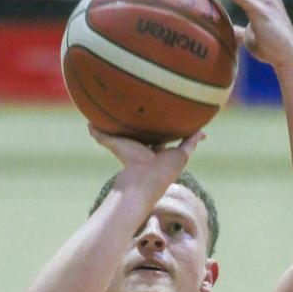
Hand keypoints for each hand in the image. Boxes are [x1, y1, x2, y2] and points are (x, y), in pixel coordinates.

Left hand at [88, 125, 204, 181]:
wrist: (142, 176)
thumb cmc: (128, 161)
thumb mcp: (114, 143)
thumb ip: (101, 135)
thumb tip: (88, 125)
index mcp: (148, 149)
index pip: (152, 136)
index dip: (154, 127)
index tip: (155, 116)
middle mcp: (162, 151)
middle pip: (169, 137)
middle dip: (173, 128)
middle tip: (177, 114)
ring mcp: (173, 154)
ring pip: (184, 140)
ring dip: (189, 132)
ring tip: (196, 119)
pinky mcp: (182, 155)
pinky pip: (193, 142)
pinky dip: (198, 136)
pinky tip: (204, 130)